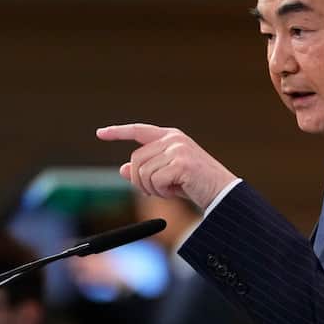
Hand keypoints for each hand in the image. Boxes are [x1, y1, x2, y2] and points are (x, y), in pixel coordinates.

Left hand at [96, 123, 235, 209]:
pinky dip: (161, 192)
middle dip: (139, 181)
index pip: (138, 131)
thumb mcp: (167, 176)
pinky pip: (155, 182)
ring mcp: (177, 150)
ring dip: (152, 189)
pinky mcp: (181, 164)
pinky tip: (176, 192)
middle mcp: (173, 139)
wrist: (222, 193)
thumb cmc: (196, 185)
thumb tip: (122, 169)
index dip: (118, 132)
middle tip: (156, 191)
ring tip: (170, 190)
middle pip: (135, 160)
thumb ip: (146, 170)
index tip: (100, 133)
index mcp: (170, 137)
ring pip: (143, 173)